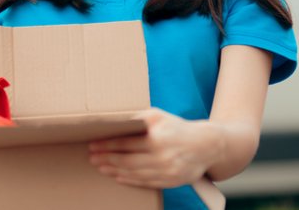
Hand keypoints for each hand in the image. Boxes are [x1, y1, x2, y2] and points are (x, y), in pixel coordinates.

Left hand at [88, 108, 221, 188]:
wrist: (206, 146)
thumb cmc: (177, 128)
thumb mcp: (158, 116)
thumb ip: (137, 118)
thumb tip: (114, 121)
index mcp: (157, 138)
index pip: (126, 143)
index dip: (107, 145)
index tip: (93, 145)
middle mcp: (162, 156)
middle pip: (127, 161)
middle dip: (107, 159)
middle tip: (92, 158)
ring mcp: (166, 171)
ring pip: (134, 173)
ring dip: (114, 171)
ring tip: (101, 167)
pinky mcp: (170, 181)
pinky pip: (145, 182)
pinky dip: (129, 180)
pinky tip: (117, 176)